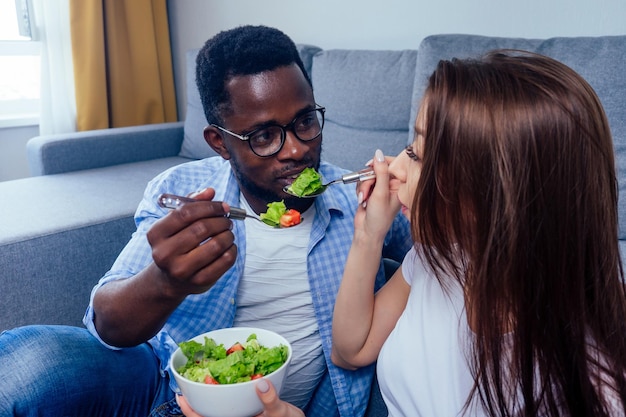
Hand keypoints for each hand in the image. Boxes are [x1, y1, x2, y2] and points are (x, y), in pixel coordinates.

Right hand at [147, 187, 237, 296]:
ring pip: (216, 245)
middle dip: (221, 221)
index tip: (222, 206)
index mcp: (156, 234)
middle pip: (202, 228)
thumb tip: (210, 192)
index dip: (209, 206)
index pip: (185, 213)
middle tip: (227, 220)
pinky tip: (228, 246)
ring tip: (228, 233)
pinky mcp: (199, 282)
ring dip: (228, 235)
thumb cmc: (175, 244)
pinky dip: (232, 249)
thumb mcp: (175, 223)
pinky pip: (225, 260)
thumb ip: (191, 204)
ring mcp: (181, 270)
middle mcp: (164, 253)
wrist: (169, 279)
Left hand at [175, 379, 303, 416]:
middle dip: (195, 400)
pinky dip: (223, 393)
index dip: (191, 412)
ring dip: (208, 396)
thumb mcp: (280, 413)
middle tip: (185, 384)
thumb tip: (262, 383)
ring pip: (216, 409)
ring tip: (199, 380)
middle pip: (207, 414)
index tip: (181, 397)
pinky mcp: (246, 411)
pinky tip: (223, 382)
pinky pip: (229, 404)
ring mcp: (240, 415)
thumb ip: (270, 400)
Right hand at [355, 149, 400, 240]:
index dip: (381, 163)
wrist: (367, 232)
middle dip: (368, 180)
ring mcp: (380, 188)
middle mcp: (391, 185)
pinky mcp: (371, 191)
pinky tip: (361, 201)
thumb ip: (381, 172)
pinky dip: (360, 191)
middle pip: (376, 169)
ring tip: (364, 200)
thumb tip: (378, 154)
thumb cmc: (379, 217)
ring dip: (363, 187)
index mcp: (400, 184)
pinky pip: (362, 183)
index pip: (393, 164)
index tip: (371, 165)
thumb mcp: (381, 193)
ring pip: (367, 176)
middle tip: (367, 191)